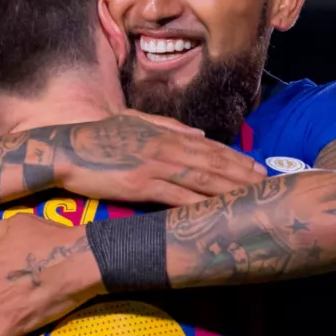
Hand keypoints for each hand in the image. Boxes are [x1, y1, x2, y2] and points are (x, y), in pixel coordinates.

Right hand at [54, 112, 265, 206]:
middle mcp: (166, 147)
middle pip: (214, 163)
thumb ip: (168, 127)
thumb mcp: (134, 122)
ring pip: (202, 179)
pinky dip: (201, 205)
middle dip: (244, 176)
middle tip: (270, 188)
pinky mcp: (141, 184)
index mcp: (166, 134)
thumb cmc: (96, 137)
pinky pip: (178, 197)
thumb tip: (199, 134)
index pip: (210, 148)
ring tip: (254, 200)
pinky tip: (218, 213)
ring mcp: (155, 165)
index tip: (259, 169)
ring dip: (231, 190)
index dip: (237, 159)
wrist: (65, 148)